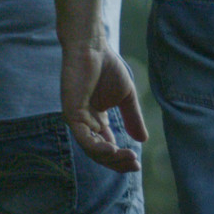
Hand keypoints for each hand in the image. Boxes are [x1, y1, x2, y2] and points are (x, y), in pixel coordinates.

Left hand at [61, 47, 148, 171]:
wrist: (92, 48)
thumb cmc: (107, 67)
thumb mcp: (127, 97)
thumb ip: (133, 118)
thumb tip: (142, 140)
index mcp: (96, 120)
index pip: (107, 147)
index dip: (121, 158)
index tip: (137, 164)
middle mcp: (85, 123)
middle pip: (99, 152)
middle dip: (117, 162)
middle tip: (134, 165)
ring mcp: (76, 119)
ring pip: (91, 149)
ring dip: (109, 157)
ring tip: (126, 157)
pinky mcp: (71, 113)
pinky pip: (83, 137)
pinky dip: (97, 147)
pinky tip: (113, 149)